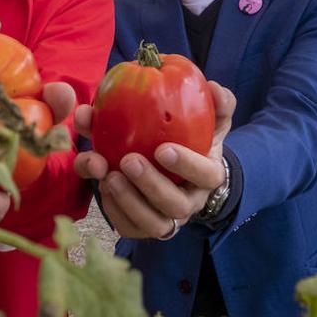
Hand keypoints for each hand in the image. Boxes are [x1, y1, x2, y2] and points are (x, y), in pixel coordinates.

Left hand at [74, 83, 235, 238]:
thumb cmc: (192, 139)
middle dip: (151, 185)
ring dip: (128, 201)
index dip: (187, 165)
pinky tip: (100, 185)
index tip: (162, 149)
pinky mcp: (144, 226)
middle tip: (128, 160)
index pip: (206, 176)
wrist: (179, 167)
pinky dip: (114, 210)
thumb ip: (217, 103)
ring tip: (107, 175)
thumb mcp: (208, 120)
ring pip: (153, 224)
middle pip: (176, 206)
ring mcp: (167, 218)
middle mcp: (190, 202)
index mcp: (208, 176)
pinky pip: (130, 228)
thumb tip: (214, 88)